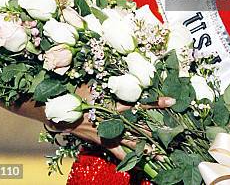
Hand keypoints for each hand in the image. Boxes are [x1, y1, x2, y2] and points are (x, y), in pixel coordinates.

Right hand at [48, 84, 174, 161]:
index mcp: (111, 103)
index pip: (138, 103)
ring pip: (130, 142)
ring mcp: (106, 133)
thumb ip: (112, 76)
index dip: (155, 102)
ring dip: (146, 148)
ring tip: (162, 155)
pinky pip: (117, 152)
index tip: (171, 101)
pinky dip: (128, 158)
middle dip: (157, 129)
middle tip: (175, 133)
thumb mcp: (93, 78)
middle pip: (139, 126)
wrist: (54, 109)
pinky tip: (139, 165)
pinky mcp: (101, 141)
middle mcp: (111, 120)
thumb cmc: (74, 88)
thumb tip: (130, 63)